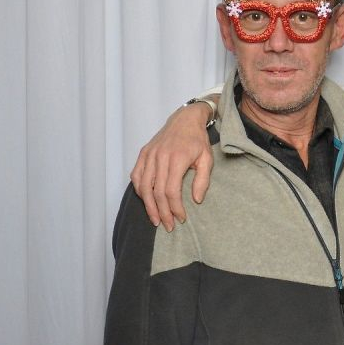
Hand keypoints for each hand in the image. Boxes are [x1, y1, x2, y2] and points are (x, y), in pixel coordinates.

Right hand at [130, 101, 214, 230]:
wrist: (185, 119)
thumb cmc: (197, 140)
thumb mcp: (207, 158)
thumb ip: (203, 180)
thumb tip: (196, 200)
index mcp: (177, 159)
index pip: (171, 190)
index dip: (175, 208)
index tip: (181, 218)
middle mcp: (160, 157)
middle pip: (156, 192)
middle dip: (162, 212)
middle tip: (168, 226)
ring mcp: (149, 155)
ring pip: (143, 186)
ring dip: (148, 206)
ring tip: (155, 219)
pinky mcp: (143, 153)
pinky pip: (136, 176)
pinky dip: (139, 190)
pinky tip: (146, 201)